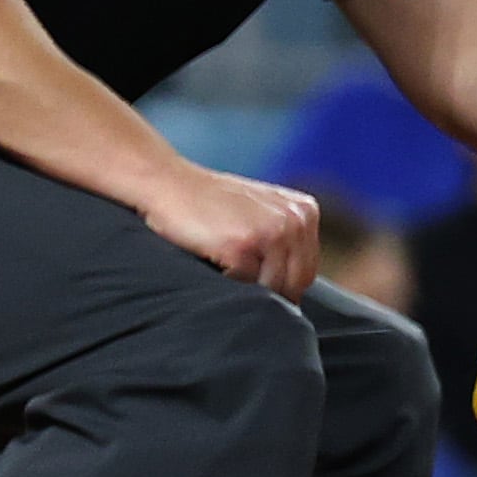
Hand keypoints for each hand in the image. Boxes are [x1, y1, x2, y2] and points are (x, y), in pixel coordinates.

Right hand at [144, 163, 321, 295]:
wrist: (169, 184)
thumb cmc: (210, 203)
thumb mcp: (263, 211)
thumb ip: (287, 239)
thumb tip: (296, 288)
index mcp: (305, 212)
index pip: (307, 270)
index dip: (283, 285)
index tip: (258, 283)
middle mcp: (296, 221)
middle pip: (295, 282)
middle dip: (270, 292)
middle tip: (238, 281)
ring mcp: (272, 232)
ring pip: (272, 289)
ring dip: (248, 289)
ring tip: (225, 268)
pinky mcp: (244, 246)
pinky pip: (244, 285)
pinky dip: (226, 282)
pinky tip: (213, 261)